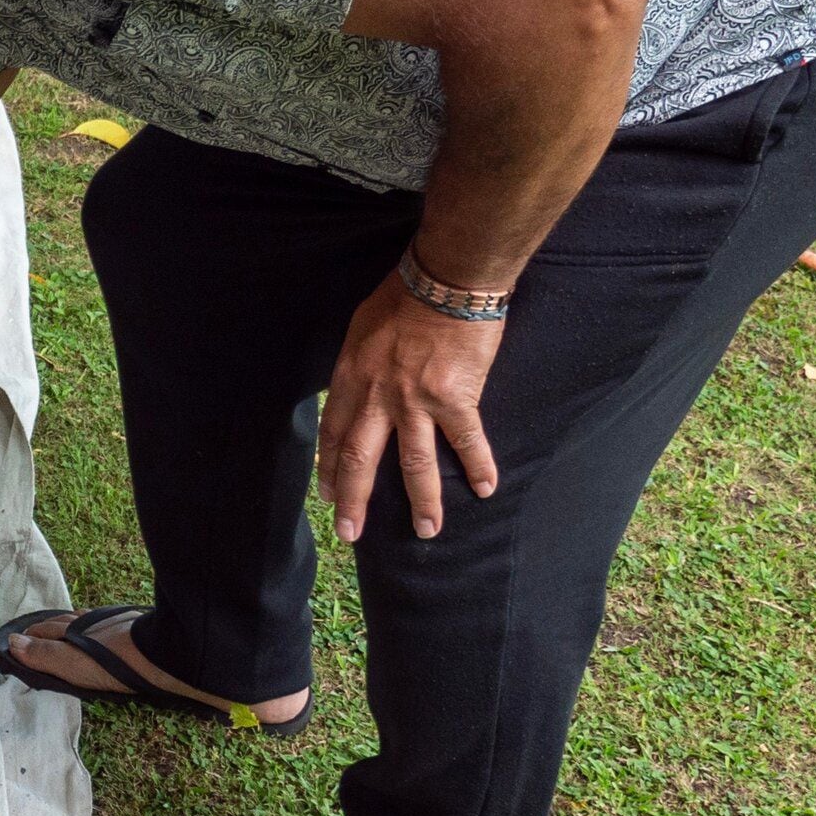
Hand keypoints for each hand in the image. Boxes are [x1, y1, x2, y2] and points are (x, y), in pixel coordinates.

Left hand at [317, 276, 505, 543]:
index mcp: (351, 377)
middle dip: (355, 502)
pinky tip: (486, 489)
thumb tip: (356, 386)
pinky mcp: (455, 399)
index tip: (328, 495)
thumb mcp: (360, 328)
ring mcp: (416, 401)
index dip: (329, 468)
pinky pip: (466, 441)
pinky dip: (478, 467)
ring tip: (427, 531)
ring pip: (414, 465)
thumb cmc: (402, 295)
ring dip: (421, 503)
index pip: (333, 433)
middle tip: (352, 534)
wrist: (446, 280)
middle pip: (360, 460)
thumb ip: (357, 364)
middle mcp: (378, 396)